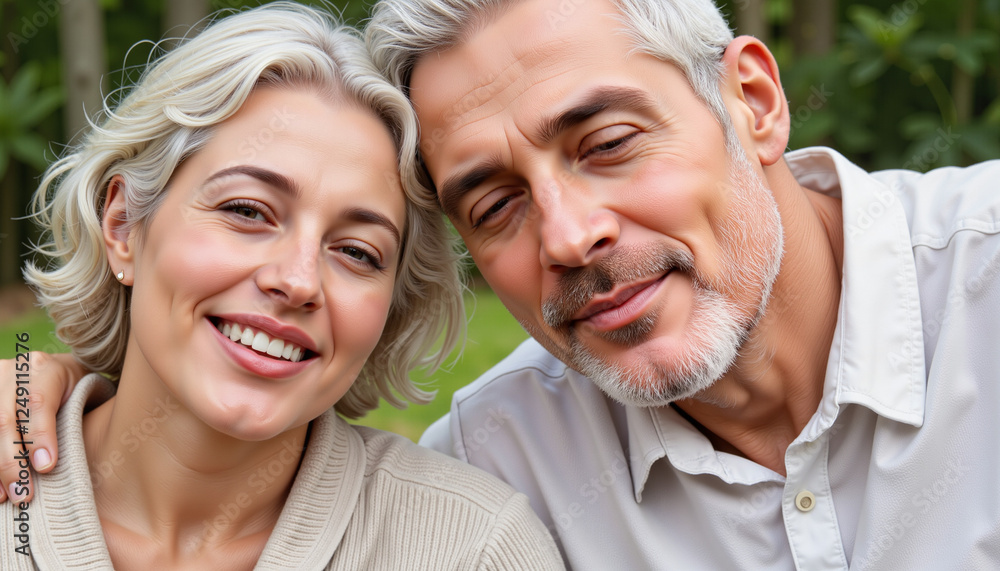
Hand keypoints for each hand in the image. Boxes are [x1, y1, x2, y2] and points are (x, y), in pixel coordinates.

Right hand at [0, 352, 83, 502]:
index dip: (39, 436)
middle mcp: (13, 372)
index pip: (37, 402)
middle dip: (13, 461)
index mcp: (44, 367)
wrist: (57, 373)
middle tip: (23, 493)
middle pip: (6, 419)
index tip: (46, 467)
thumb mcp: (84, 395)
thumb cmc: (77, 391)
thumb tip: (60, 464)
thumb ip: (77, 420)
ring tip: (4, 495)